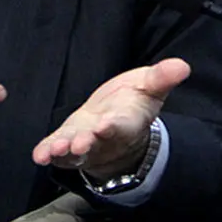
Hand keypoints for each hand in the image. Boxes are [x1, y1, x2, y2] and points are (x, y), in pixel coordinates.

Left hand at [32, 58, 189, 179]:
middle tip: (78, 144)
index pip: (121, 125)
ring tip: (55, 150)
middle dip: (86, 142)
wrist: (116, 124)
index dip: (113, 126)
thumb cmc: (132, 103)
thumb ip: (161, 78)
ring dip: (64, 150)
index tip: (105, 125)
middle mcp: (104, 138)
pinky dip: (47, 153)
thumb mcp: (149, 87)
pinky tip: (39, 155)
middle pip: (96, 142)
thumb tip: (183, 65)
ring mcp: (85, 144)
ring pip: (74, 151)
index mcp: (126, 121)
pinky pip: (56, 151)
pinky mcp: (67, 144)